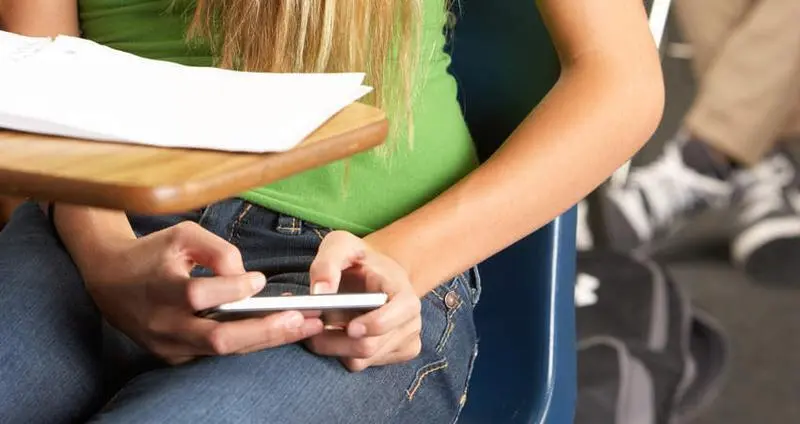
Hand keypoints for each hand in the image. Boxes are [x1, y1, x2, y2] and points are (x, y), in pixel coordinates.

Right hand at [83, 221, 323, 364]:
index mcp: (160, 290)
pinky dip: (247, 342)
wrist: (109, 279)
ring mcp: (168, 346)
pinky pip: (217, 352)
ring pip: (224, 351)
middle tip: (301, 320)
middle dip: (265, 331)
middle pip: (219, 339)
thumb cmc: (152, 253)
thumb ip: (219, 252)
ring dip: (266, 340)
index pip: (201, 295)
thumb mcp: (183, 235)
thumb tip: (250, 280)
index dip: (234, 288)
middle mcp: (163, 325)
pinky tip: (276, 331)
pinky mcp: (174, 356)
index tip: (259, 280)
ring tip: (302, 328)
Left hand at [305, 231, 421, 371]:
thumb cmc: (358, 260)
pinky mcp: (396, 354)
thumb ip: (327, 264)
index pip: (394, 318)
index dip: (372, 325)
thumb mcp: (340, 246)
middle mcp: (411, 321)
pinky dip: (344, 354)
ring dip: (335, 347)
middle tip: (313, 328)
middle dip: (336, 341)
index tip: (349, 326)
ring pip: (362, 360)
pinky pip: (362, 366)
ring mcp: (406, 340)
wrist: (375, 274)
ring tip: (324, 326)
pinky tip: (340, 335)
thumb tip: (319, 293)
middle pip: (370, 346)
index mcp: (404, 294)